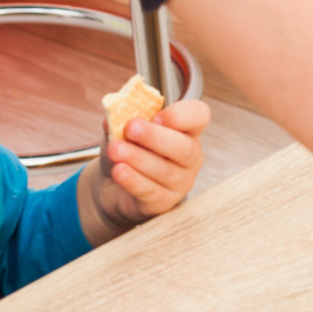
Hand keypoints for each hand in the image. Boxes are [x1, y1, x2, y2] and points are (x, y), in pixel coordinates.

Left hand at [87, 97, 212, 235]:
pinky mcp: (163, 202)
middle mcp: (190, 157)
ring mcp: (180, 182)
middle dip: (156, 137)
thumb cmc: (128, 151)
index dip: (182, 115)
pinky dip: (133, 180)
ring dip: (139, 158)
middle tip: (131, 128)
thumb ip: (121, 117)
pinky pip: (151, 191)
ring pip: (165, 171)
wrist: (114, 185)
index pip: (199, 116)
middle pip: (185, 148)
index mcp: (186, 131)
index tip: (156, 116)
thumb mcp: (123, 128)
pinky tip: (119, 171)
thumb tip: (116, 109)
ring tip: (115, 149)